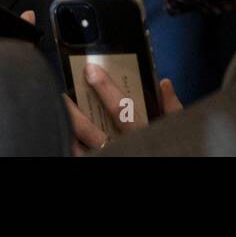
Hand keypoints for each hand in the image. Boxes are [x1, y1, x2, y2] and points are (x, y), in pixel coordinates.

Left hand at [63, 63, 181, 155]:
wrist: (166, 166)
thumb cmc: (168, 146)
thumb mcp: (176, 128)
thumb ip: (171, 109)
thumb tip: (164, 83)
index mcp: (142, 134)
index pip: (121, 110)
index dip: (105, 89)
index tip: (91, 70)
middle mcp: (124, 148)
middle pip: (91, 130)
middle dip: (74, 110)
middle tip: (62, 93)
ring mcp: (111, 156)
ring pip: (82, 147)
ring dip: (69, 129)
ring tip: (59, 111)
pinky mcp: (103, 162)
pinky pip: (83, 157)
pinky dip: (73, 147)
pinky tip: (67, 136)